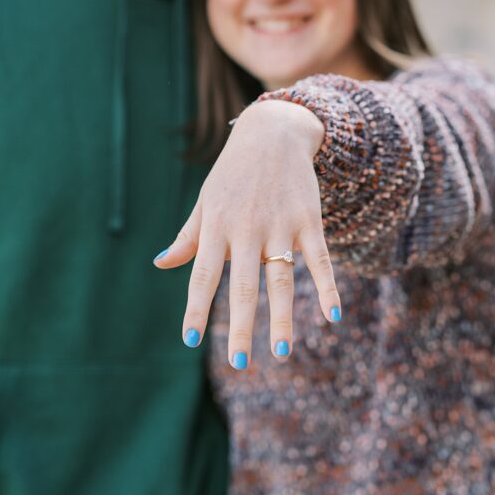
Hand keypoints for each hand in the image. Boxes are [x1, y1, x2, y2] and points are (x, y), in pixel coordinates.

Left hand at [155, 100, 340, 368]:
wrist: (273, 132)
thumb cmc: (232, 173)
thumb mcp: (206, 201)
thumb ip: (188, 237)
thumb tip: (161, 264)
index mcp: (216, 227)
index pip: (202, 276)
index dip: (195, 309)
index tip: (189, 341)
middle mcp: (246, 229)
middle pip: (242, 286)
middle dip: (240, 327)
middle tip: (239, 363)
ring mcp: (280, 225)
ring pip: (281, 280)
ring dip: (282, 318)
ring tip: (282, 352)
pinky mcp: (309, 220)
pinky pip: (320, 260)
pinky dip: (327, 288)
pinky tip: (333, 316)